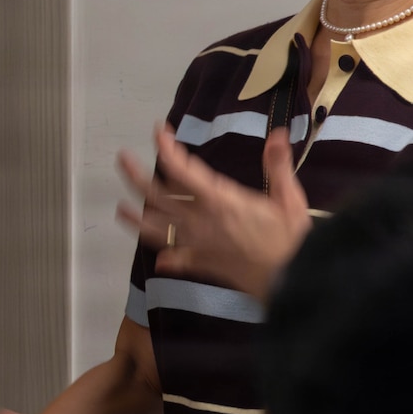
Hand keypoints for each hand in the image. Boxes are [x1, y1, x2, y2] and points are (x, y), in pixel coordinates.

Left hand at [118, 124, 309, 297]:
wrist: (292, 281)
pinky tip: (158, 257)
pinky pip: (177, 259)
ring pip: (158, 228)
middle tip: (123, 158)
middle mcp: (202, 221)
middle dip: (137, 176)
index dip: (167, 150)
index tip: (158, 132)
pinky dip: (166, 256)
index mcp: (221, 201)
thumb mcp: (289, 199)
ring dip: (137, 218)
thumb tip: (277, 134)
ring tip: (120, 209)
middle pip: (160, 197)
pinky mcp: (203, 264)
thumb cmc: (291, 240)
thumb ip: (278, 165)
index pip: (184, 171)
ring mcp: (198, 244)